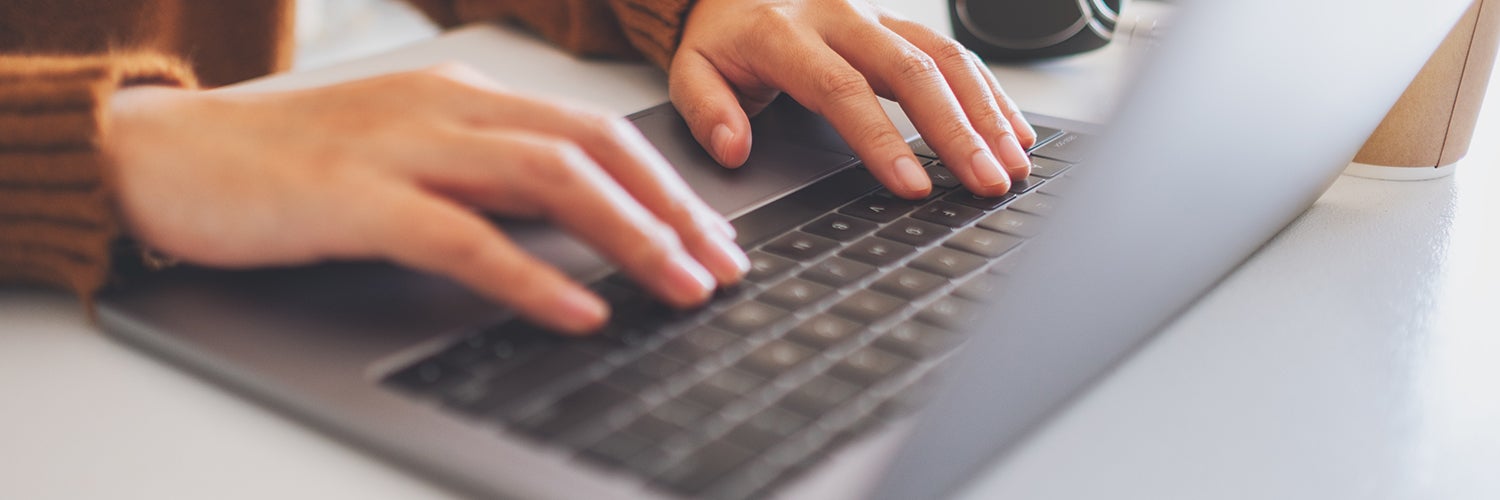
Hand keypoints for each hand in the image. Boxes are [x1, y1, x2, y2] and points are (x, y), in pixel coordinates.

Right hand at [102, 64, 747, 333]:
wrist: (168, 155)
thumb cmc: (290, 164)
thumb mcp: (408, 154)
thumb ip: (485, 176)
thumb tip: (576, 221)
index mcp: (465, 97)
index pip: (594, 131)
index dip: (666, 183)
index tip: (714, 234)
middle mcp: (447, 110)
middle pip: (592, 149)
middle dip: (672, 209)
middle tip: (724, 266)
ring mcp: (402, 149)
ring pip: (548, 181)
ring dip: (629, 237)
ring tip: (682, 287)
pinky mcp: (355, 199)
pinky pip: (465, 238)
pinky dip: (532, 275)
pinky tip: (579, 309)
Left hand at [671, 0, 1036, 198]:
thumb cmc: (721, 34)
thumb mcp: (692, 67)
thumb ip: (707, 110)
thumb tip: (733, 149)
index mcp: (783, 32)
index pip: (841, 89)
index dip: (881, 139)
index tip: (912, 185)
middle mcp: (838, 15)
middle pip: (910, 72)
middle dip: (956, 131)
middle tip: (986, 181)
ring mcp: (875, 13)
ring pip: (942, 57)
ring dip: (985, 112)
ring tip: (1012, 164)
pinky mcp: (897, 19)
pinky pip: (952, 50)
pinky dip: (988, 91)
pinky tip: (1013, 129)